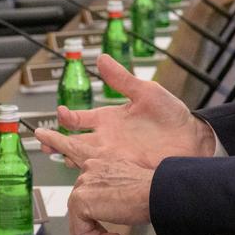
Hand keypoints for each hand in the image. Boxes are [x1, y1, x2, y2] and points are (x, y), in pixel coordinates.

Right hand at [33, 55, 215, 169]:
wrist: (193, 140)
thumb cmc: (172, 116)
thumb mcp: (146, 92)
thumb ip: (122, 79)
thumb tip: (102, 57)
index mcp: (109, 119)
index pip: (80, 119)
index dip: (67, 117)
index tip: (60, 113)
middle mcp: (107, 140)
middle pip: (74, 142)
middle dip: (56, 141)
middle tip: (41, 141)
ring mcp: (114, 157)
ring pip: (83, 160)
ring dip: (69, 158)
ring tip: (55, 156)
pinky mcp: (124, 172)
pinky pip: (102, 175)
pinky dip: (90, 176)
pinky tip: (81, 176)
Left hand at [65, 158, 153, 234]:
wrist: (155, 192)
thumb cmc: (150, 190)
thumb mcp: (127, 189)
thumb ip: (113, 195)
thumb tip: (110, 211)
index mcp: (99, 166)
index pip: (88, 193)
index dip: (93, 214)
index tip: (100, 227)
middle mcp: (87, 172)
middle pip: (81, 208)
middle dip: (92, 230)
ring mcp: (82, 186)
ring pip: (81, 220)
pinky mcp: (80, 201)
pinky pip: (82, 229)